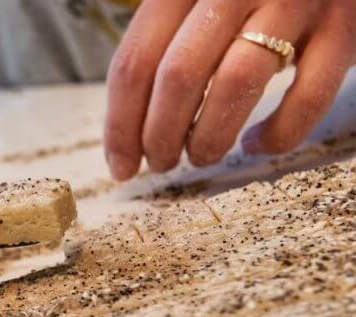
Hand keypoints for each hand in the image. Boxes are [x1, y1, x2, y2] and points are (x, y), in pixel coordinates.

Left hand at [104, 0, 355, 180]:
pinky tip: (257, 144)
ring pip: (235, 83)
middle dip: (160, 135)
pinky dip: (277, 133)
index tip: (119, 164)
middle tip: (160, 163)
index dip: (121, 124)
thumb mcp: (194, 5)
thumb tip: (125, 132)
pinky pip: (307, 95)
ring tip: (200, 157)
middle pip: (178, 75)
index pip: (136, 61)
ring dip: (208, 137)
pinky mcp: (342, 28)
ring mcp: (294, 2)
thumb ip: (161, 49)